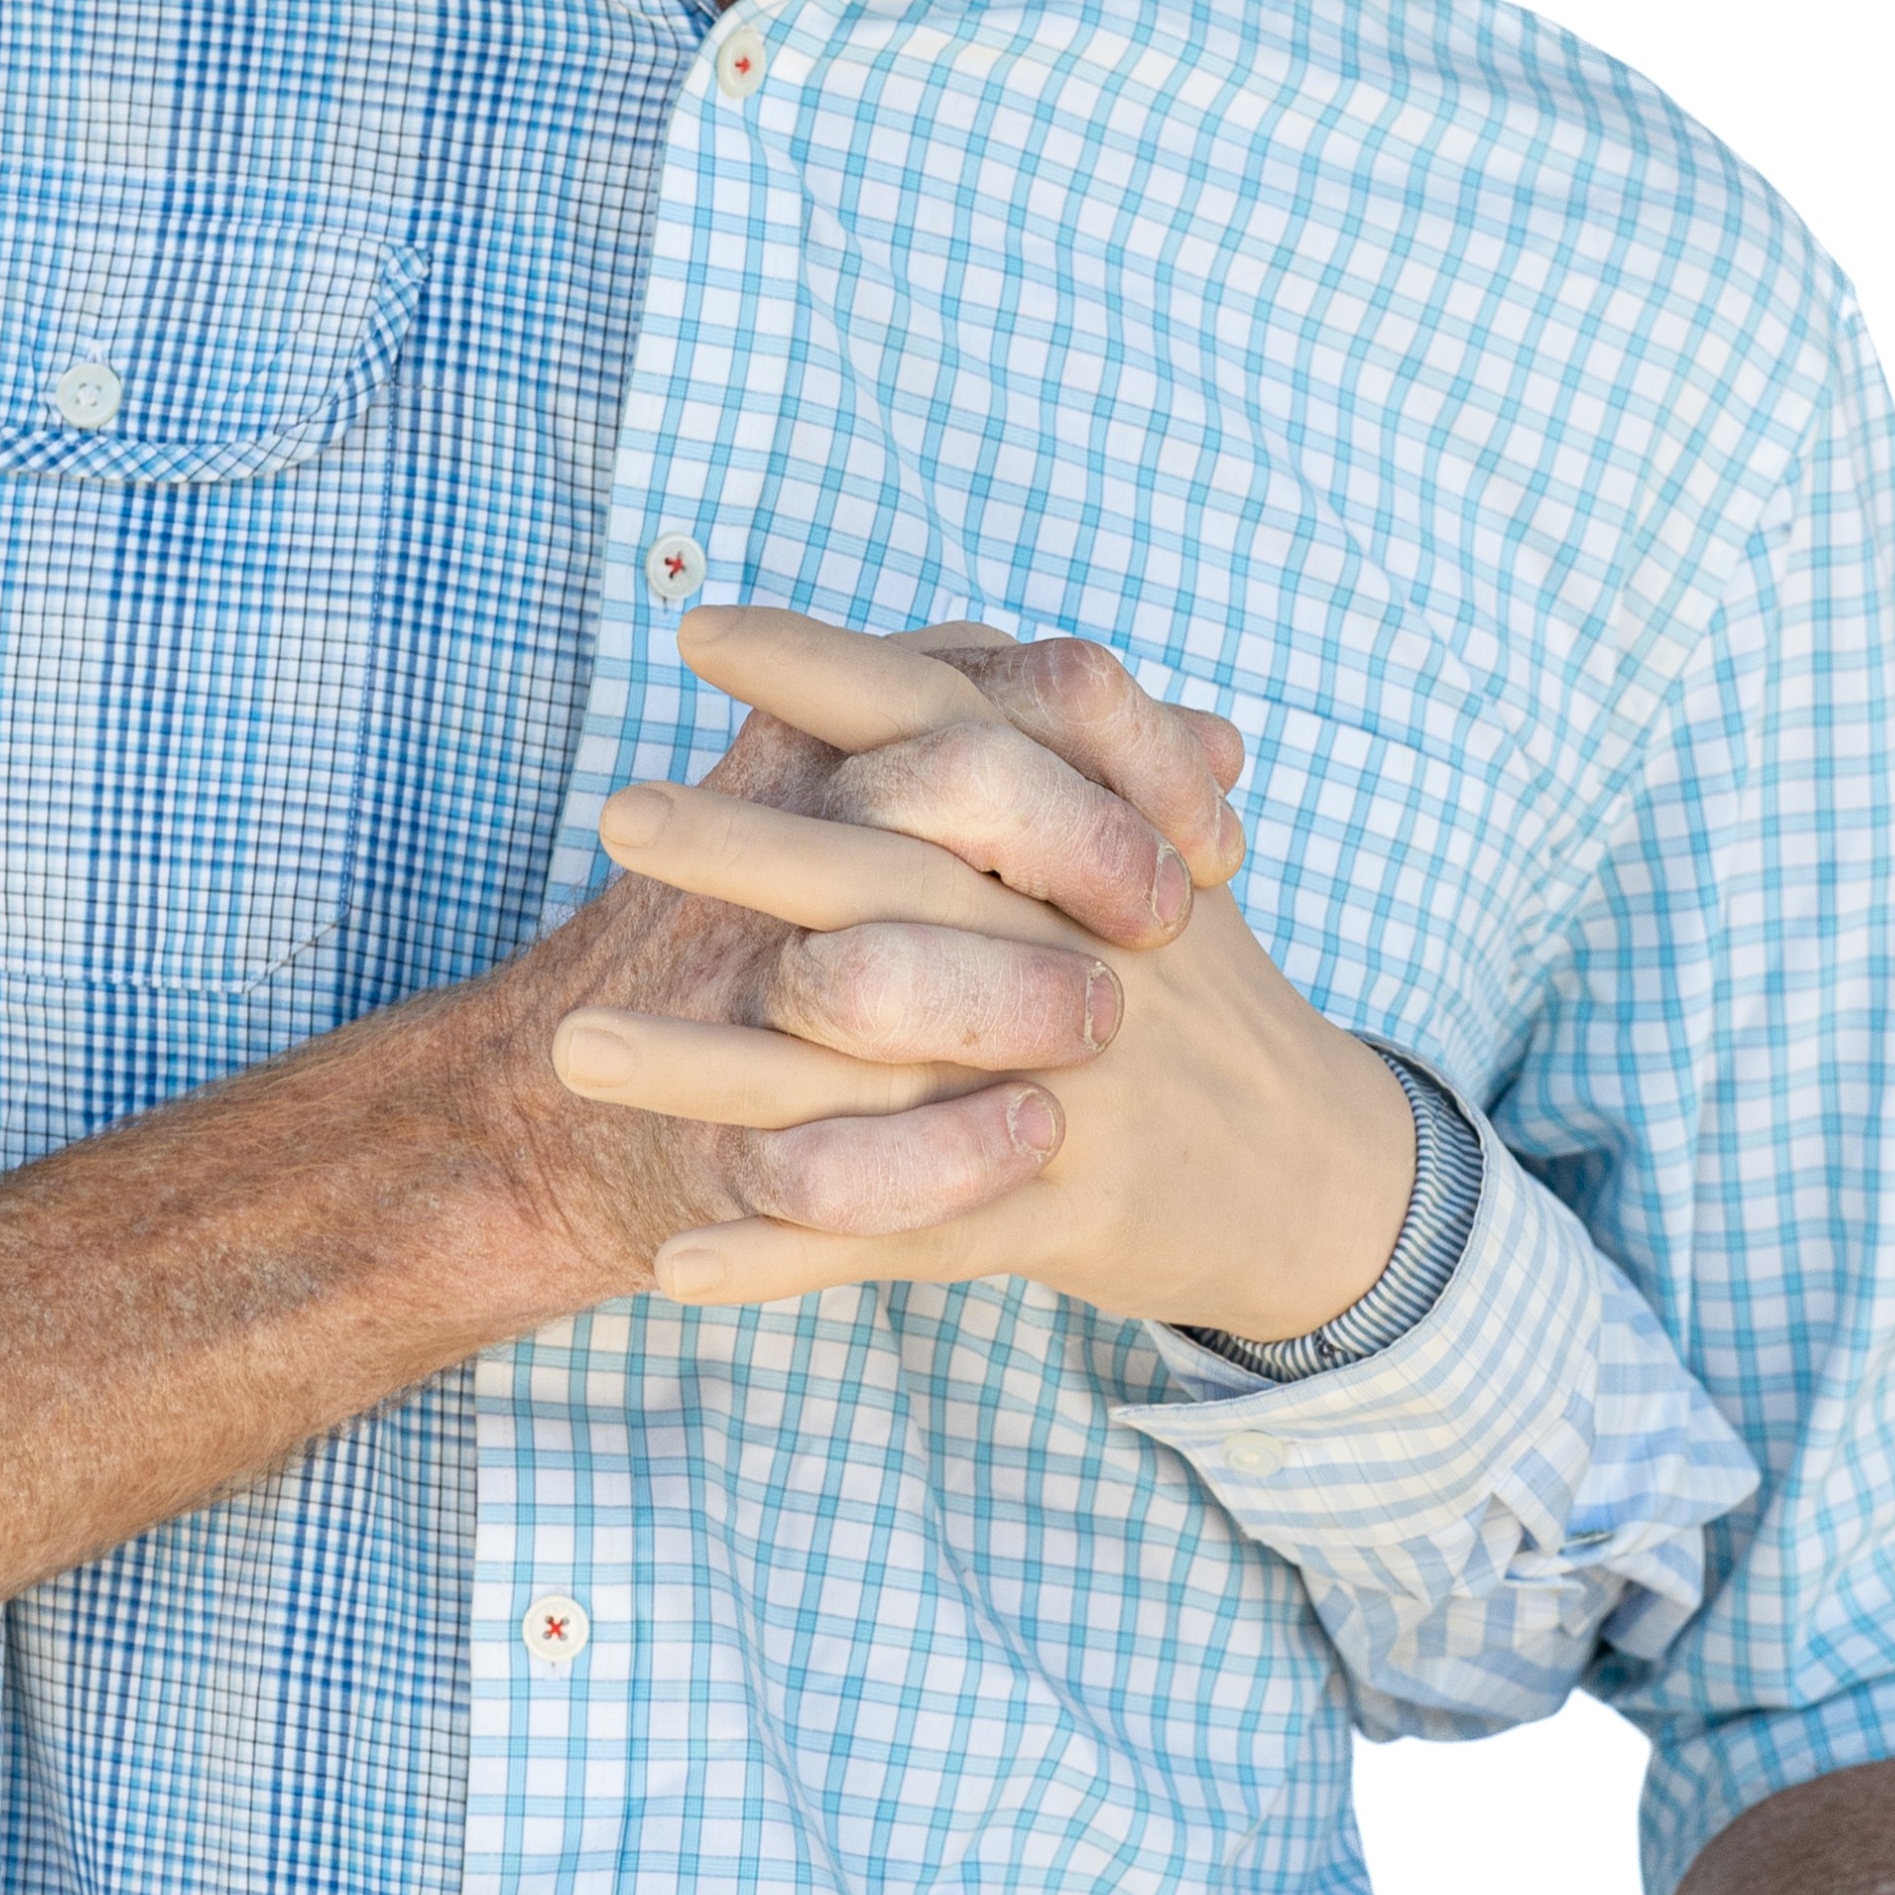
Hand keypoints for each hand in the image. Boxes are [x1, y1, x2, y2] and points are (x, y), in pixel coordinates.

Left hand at [551, 613, 1417, 1339]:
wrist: (1324, 1180)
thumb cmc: (1198, 1002)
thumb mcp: (1152, 863)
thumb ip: (1058, 769)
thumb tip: (945, 639)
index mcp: (1096, 847)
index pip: (958, 724)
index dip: (833, 669)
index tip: (700, 629)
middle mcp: (1084, 955)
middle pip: (897, 883)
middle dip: (746, 849)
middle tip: (614, 814)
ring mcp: (1072, 1090)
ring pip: (866, 1077)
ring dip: (706, 1070)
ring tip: (569, 1049)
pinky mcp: (1055, 1216)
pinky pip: (899, 1236)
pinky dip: (782, 1260)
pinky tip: (669, 1265)